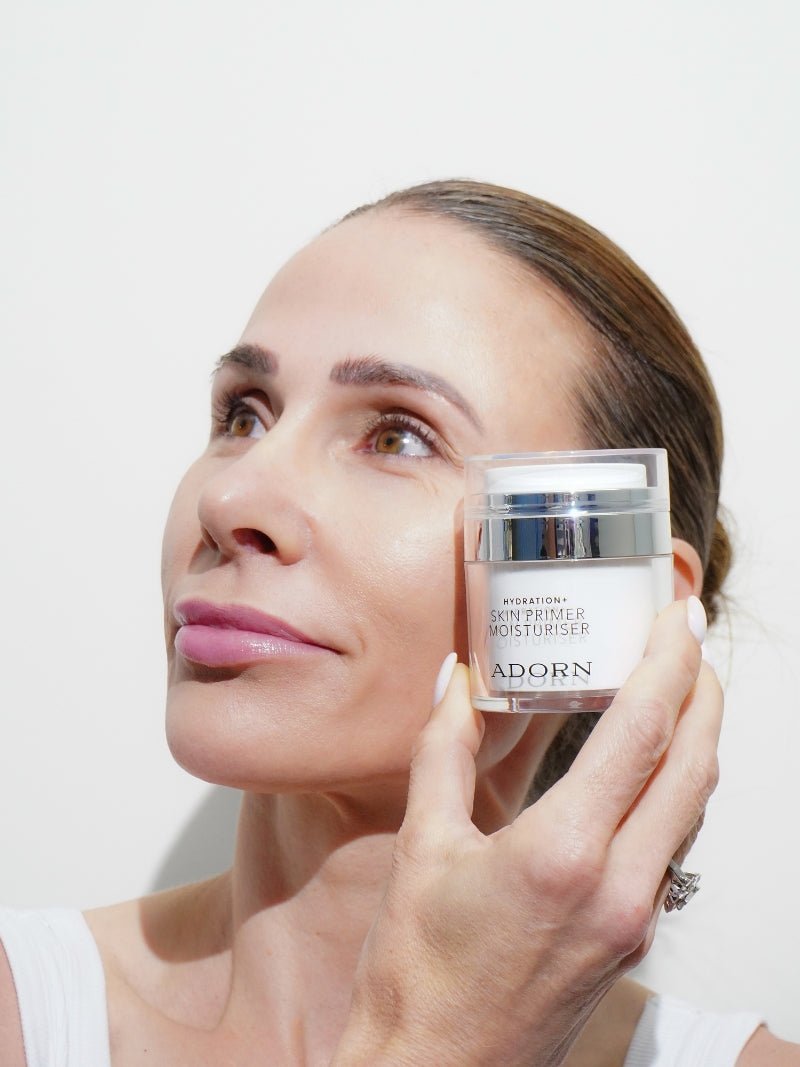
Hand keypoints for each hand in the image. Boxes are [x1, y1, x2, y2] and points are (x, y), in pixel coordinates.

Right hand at [332, 599, 721, 1066]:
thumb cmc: (418, 977)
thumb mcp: (421, 848)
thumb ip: (442, 752)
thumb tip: (452, 682)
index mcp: (563, 854)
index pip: (643, 733)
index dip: (671, 662)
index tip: (679, 615)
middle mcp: (618, 887)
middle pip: (693, 765)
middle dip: (703, 688)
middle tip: (688, 635)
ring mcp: (634, 920)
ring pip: (694, 808)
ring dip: (698, 739)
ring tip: (680, 687)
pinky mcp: (632, 941)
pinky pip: (675, 846)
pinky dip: (678, 789)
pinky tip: (652, 768)